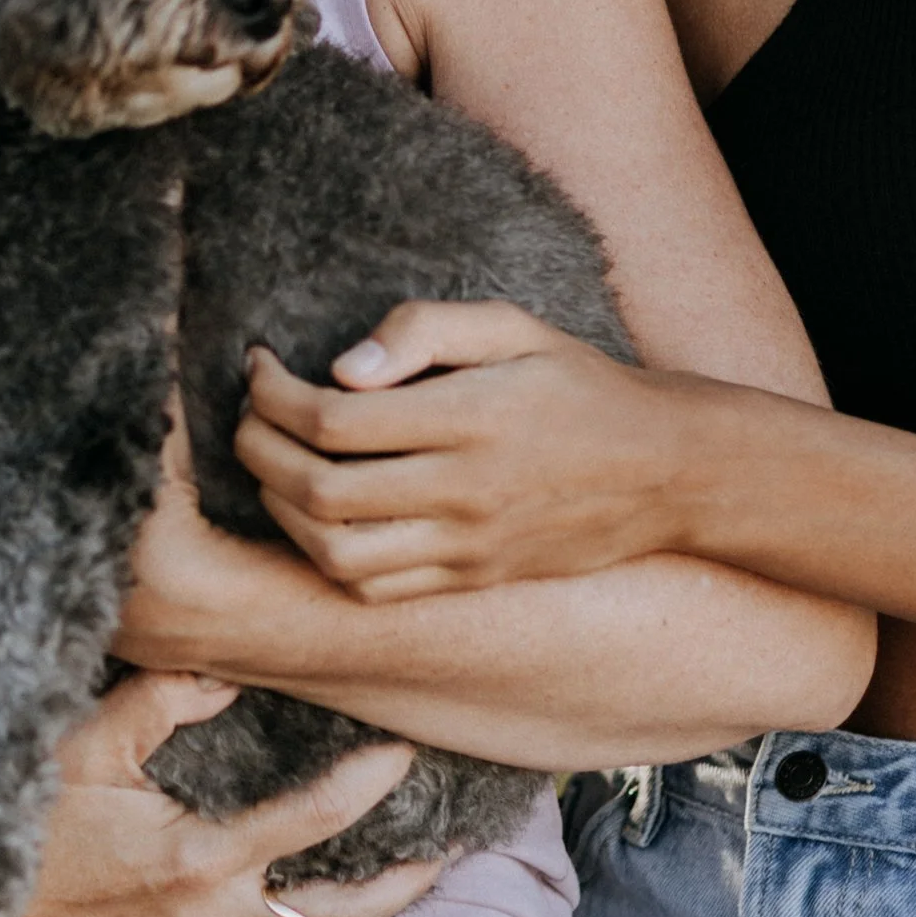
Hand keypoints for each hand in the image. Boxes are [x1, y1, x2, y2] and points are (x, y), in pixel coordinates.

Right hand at [0, 669, 440, 916]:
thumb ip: (167, 697)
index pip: (311, 825)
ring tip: (404, 878)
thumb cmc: (11, 810)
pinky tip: (308, 896)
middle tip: (449, 851)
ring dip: (356, 913)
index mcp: (193, 862)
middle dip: (398, 888)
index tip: (401, 750)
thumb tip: (233, 669)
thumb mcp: (85, 736)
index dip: (365, 785)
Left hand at [234, 302, 702, 599]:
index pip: (333, 419)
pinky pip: (375, 589)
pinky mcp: (472, 581)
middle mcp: (465, 490)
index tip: (261, 367)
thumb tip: (341, 368)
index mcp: (470, 416)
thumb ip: (423, 330)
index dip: (274, 394)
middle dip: (258, 448)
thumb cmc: (578, 384)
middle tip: (250, 414)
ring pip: (336, 552)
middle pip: (320, 489)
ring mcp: (468, 546)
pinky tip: (316, 515)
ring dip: (280, 509)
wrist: (666, 470)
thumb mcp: (512, 327)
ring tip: (273, 464)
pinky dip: (324, 557)